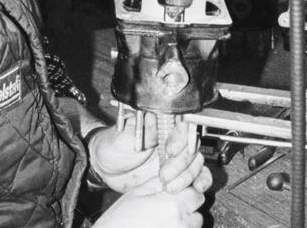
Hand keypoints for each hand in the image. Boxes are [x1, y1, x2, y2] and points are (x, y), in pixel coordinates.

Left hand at [87, 115, 211, 193]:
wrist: (105, 169)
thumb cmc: (113, 146)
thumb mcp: (124, 136)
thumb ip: (143, 130)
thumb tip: (157, 119)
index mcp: (162, 126)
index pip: (182, 126)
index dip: (180, 138)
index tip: (169, 150)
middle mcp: (173, 140)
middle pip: (192, 147)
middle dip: (180, 163)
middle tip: (163, 174)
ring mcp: (177, 158)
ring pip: (197, 162)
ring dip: (187, 176)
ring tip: (169, 186)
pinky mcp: (178, 175)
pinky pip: (198, 176)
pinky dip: (201, 181)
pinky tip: (196, 187)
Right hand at [91, 176, 205, 227]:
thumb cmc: (119, 222)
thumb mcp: (137, 193)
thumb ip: (159, 183)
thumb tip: (171, 176)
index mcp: (171, 205)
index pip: (195, 191)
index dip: (186, 188)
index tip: (176, 190)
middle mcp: (180, 222)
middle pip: (197, 208)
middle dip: (187, 204)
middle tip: (169, 205)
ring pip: (195, 223)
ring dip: (186, 219)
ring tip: (165, 218)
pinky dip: (179, 227)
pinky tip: (163, 225)